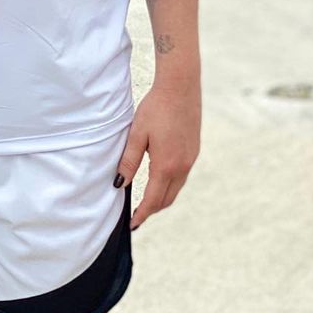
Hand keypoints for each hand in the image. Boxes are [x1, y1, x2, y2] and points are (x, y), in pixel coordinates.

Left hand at [115, 80, 200, 229]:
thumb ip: (128, 161)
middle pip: (167, 199)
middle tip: (137, 216)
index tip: (132, 224)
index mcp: (166, 165)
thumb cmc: (156, 108)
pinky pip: (182, 177)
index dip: (142, 214)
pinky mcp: (194, 151)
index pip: (152, 199)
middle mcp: (182, 166)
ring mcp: (191, 160)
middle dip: (152, 210)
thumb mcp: (137, 134)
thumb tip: (119, 184)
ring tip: (147, 202)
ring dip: (162, 199)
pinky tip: (160, 180)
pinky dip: (170, 185)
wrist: (181, 88)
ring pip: (176, 189)